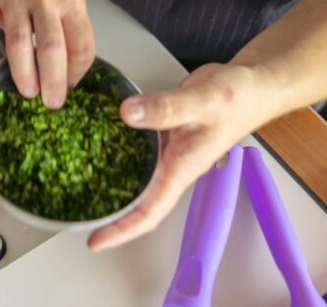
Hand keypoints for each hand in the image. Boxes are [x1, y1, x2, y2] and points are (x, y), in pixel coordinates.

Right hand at [0, 0, 94, 108]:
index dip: (77, 72)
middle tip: (52, 103)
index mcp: (70, 0)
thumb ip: (73, 30)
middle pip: (51, 46)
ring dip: (23, 72)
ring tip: (28, 91)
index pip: (81, 44)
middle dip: (52, 81)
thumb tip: (69, 75)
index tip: (71, 86)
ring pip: (18, 40)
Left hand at [88, 62, 279, 250]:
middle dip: (108, 213)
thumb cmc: (238, 98)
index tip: (95, 241)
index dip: (121, 230)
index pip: (150, 211)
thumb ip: (167, 107)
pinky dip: (114, 148)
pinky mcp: (162, 132)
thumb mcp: (203, 100)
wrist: (251, 85)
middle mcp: (173, 164)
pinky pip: (134, 146)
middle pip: (137, 200)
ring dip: (108, 183)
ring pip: (134, 175)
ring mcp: (167, 150)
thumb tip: (128, 114)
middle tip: (76, 215)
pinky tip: (94, 141)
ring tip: (75, 183)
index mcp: (183, 168)